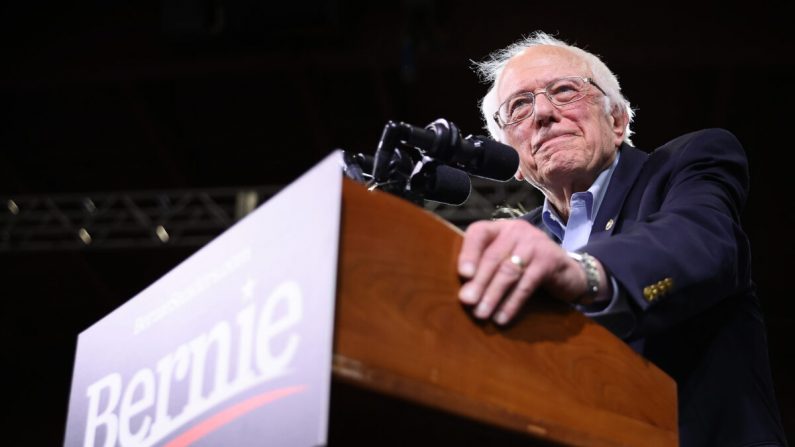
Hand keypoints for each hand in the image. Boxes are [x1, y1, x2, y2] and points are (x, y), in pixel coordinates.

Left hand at [457, 219, 604, 324]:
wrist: (568, 273)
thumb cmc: (527, 268)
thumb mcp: (506, 260)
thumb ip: (485, 269)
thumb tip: (464, 295)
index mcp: (501, 228)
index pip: (479, 232)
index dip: (468, 252)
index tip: (463, 275)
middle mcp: (517, 231)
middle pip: (493, 256)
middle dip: (479, 281)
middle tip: (467, 302)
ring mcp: (535, 243)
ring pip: (508, 271)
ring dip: (493, 295)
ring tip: (481, 314)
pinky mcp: (550, 260)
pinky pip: (526, 284)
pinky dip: (512, 303)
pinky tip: (502, 318)